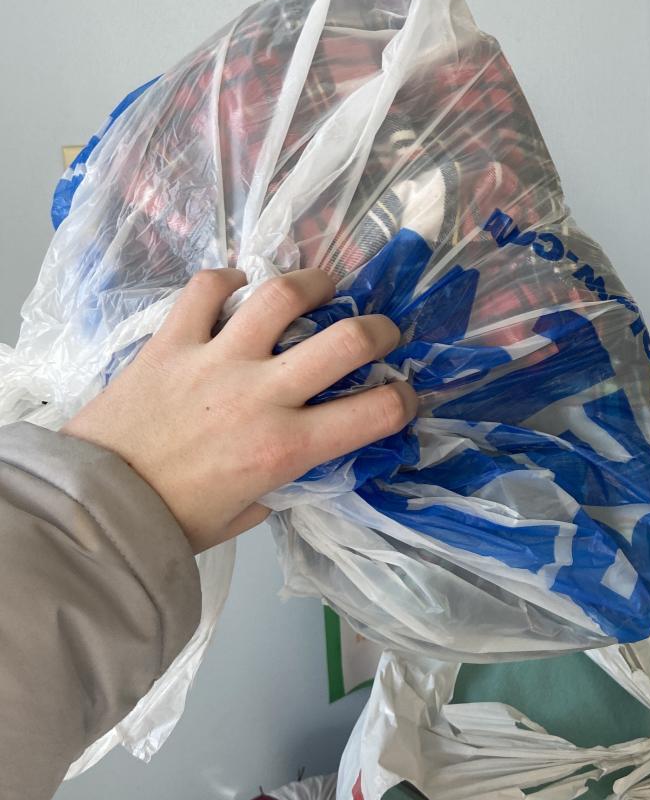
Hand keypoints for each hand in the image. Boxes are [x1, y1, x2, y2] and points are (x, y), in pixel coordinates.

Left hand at [62, 268, 416, 551]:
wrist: (95, 507)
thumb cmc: (172, 521)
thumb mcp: (247, 514)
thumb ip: (283, 481)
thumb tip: (300, 458)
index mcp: (286, 447)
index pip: (376, 412)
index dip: (405, 398)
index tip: (403, 394)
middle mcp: (261, 395)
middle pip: (346, 339)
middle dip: (378, 329)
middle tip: (378, 332)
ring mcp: (215, 359)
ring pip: (281, 295)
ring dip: (313, 284)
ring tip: (320, 288)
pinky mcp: (171, 340)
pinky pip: (206, 288)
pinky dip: (227, 278)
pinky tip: (236, 287)